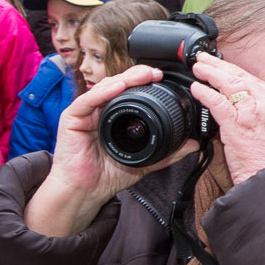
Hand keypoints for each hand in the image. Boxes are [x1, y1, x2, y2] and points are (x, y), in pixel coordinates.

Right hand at [26, 64, 201, 236]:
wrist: (85, 191)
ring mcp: (85, 113)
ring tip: (143, 75)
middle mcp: (99, 111)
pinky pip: (87, 101)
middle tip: (156, 73)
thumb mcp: (145, 161)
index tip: (163, 78)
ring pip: (104, 88)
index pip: (130, 92)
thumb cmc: (107, 176)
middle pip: (118, 85)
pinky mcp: (71, 119)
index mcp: (115, 116)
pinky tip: (117, 88)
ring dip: (124, 79)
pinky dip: (102, 93)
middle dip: (137, 75)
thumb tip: (193, 145)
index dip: (145, 83)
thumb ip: (168, 153)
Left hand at [189, 53, 264, 184]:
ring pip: (229, 84)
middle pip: (241, 78)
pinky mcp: (236, 125)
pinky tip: (196, 87)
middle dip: (221, 66)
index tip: (226, 68)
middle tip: (205, 59)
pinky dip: (205, 93)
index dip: (237, 72)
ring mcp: (251, 113)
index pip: (255, 82)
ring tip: (198, 67)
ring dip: (211, 73)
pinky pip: (217, 103)